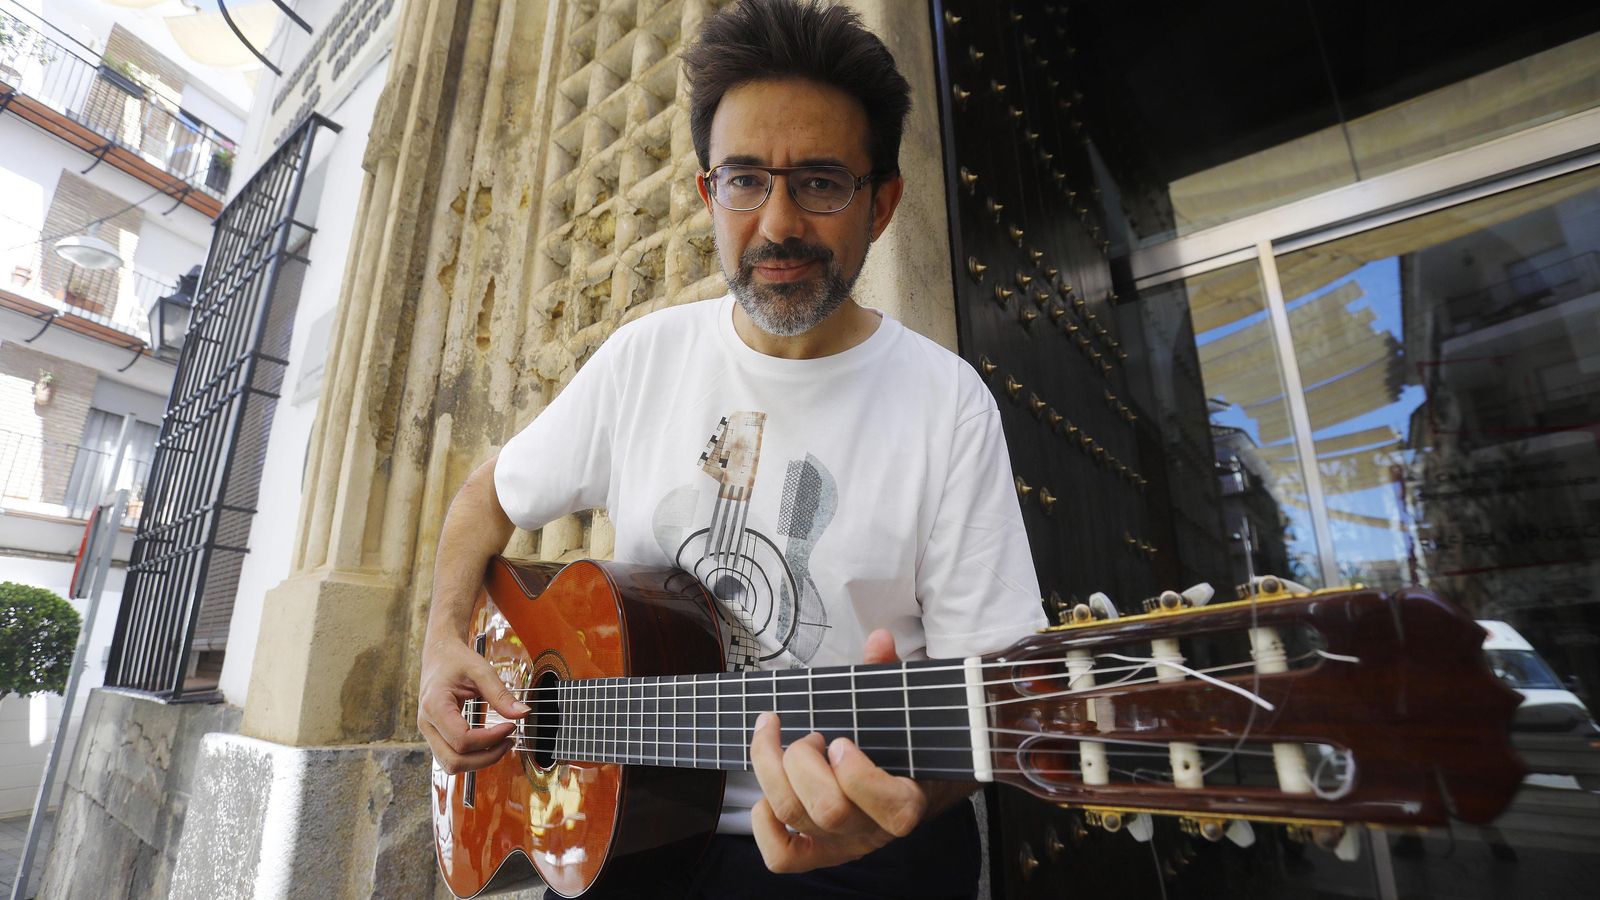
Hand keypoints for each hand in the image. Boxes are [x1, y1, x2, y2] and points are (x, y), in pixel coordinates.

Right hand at [417, 635, 528, 773]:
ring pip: (451, 765)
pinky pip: (451, 757)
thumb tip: (522, 714)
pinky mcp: (435, 735)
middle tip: (509, 741)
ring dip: (479, 761)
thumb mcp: (481, 670)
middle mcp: (427, 724)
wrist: (439, 654)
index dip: (490, 739)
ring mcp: (429, 732)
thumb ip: (501, 694)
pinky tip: (489, 742)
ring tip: (502, 743)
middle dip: (486, 757)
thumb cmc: (456, 660)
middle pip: (454, 761)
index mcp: (435, 706)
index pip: (462, 740)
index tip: (510, 726)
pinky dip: (472, 757)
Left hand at [748, 629, 929, 872]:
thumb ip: (890, 676)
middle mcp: (873, 831)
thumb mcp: (904, 711)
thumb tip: (879, 640)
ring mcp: (842, 844)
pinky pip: (781, 856)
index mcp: (907, 802)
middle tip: (810, 735)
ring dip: (775, 771)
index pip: (891, 808)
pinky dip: (763, 823)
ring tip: (785, 743)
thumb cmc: (905, 744)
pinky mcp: (817, 851)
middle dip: (804, 762)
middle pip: (827, 811)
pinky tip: (766, 792)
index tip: (842, 739)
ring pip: (795, 818)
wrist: (917, 784)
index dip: (858, 774)